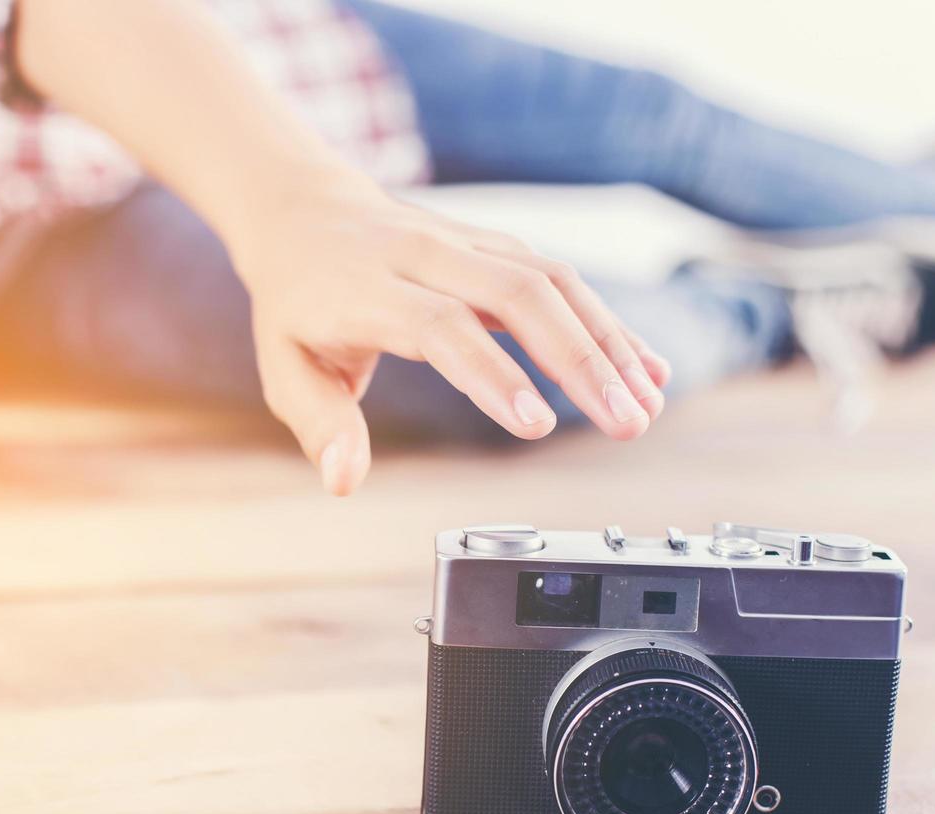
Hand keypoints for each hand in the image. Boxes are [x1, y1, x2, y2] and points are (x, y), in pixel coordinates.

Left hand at [227, 173, 671, 494]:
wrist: (305, 210)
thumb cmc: (297, 301)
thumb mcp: (286, 367)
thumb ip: (319, 424)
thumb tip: (344, 481)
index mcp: (371, 289)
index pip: (443, 327)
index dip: (493, 374)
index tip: (536, 426)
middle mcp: (427, 255)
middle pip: (519, 293)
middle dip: (582, 360)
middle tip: (627, 423)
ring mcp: (468, 243)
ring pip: (552, 279)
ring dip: (608, 342)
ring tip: (648, 405)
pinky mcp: (497, 244)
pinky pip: (561, 277)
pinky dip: (607, 322)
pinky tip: (647, 368)